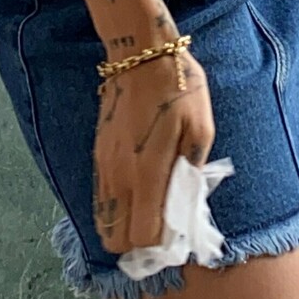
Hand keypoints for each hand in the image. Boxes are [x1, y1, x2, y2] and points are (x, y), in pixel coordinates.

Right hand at [93, 49, 214, 253]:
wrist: (140, 52)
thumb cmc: (179, 87)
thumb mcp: (201, 127)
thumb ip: (192, 171)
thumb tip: (187, 207)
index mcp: (146, 172)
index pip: (143, 236)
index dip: (161, 246)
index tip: (178, 236)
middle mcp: (118, 176)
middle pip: (114, 239)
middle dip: (137, 245)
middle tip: (163, 229)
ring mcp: (103, 165)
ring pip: (103, 221)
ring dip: (124, 227)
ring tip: (151, 212)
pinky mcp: (97, 154)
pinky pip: (100, 198)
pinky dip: (116, 209)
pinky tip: (137, 192)